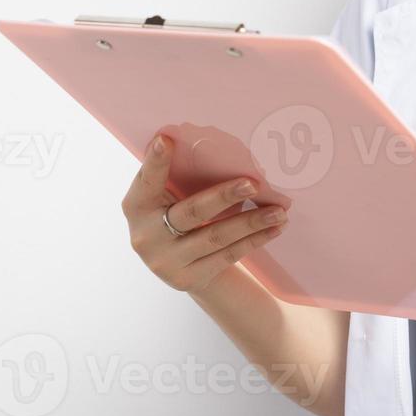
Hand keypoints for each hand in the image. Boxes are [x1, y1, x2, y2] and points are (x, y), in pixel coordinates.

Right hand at [121, 132, 288, 294]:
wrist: (180, 267)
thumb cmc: (176, 216)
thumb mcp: (167, 197)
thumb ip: (176, 175)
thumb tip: (194, 137)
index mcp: (136, 206)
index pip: (147, 181)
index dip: (156, 162)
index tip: (167, 139)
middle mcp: (145, 236)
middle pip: (191, 212)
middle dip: (225, 196)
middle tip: (254, 183)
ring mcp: (166, 261)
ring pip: (216, 237)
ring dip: (252, 222)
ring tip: (279, 211)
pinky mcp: (188, 278)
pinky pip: (227, 255)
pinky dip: (254, 240)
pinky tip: (274, 228)